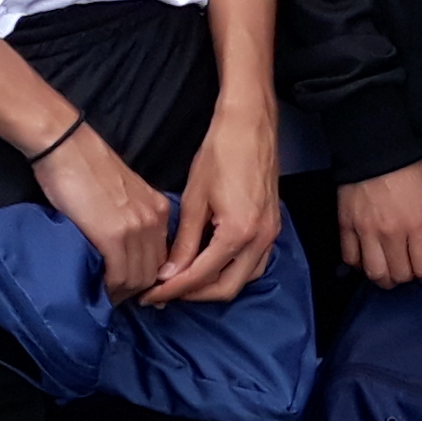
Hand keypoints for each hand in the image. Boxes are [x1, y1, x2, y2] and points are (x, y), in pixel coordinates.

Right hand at [34, 114, 177, 305]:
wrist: (67, 148)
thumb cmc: (86, 169)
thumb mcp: (123, 195)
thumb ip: (131, 219)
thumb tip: (123, 250)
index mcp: (158, 210)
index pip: (164, 257)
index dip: (150, 277)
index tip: (133, 289)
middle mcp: (154, 220)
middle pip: (154, 271)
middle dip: (138, 290)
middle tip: (117, 299)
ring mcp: (136, 228)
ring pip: (139, 277)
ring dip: (122, 293)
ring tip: (106, 298)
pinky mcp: (113, 235)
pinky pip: (119, 274)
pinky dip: (110, 288)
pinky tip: (98, 290)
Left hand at [152, 94, 281, 305]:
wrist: (251, 125)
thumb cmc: (220, 153)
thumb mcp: (195, 199)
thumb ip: (184, 242)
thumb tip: (168, 273)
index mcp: (238, 233)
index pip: (201, 276)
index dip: (172, 290)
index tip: (149, 295)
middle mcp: (260, 240)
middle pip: (226, 288)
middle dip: (193, 295)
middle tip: (162, 293)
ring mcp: (271, 234)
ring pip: (244, 279)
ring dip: (214, 286)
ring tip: (183, 282)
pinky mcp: (273, 226)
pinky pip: (254, 263)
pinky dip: (231, 272)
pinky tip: (209, 265)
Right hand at [336, 160, 421, 289]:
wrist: (374, 150)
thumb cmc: (409, 171)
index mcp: (416, 225)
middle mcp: (390, 234)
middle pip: (398, 275)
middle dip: (408, 278)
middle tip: (410, 269)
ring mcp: (365, 232)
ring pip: (373, 273)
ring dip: (384, 277)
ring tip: (390, 270)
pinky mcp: (346, 227)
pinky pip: (350, 258)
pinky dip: (359, 264)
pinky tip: (368, 258)